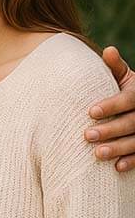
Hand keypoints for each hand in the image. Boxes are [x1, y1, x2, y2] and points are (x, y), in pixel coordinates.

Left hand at [86, 46, 134, 170]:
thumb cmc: (126, 90)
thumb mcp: (125, 78)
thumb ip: (115, 67)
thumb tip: (109, 50)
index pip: (129, 100)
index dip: (111, 105)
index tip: (90, 111)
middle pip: (132, 123)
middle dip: (111, 130)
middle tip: (87, 135)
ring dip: (119, 148)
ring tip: (97, 154)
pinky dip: (132, 161)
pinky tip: (116, 167)